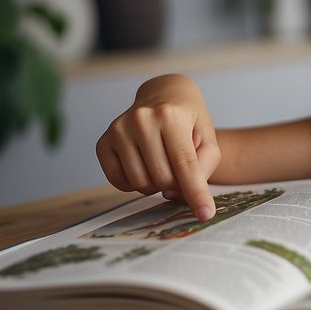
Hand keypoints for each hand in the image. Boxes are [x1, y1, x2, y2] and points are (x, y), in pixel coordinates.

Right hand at [96, 74, 220, 220]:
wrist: (163, 95)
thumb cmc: (189, 120)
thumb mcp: (208, 138)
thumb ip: (203, 167)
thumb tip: (175, 194)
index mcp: (170, 115)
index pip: (184, 164)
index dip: (196, 193)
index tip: (205, 214)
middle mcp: (141, 120)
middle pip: (163, 179)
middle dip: (176, 183)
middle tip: (180, 168)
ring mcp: (118, 130)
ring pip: (140, 183)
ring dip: (156, 184)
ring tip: (163, 164)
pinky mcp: (102, 142)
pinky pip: (118, 182)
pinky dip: (134, 184)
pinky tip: (144, 166)